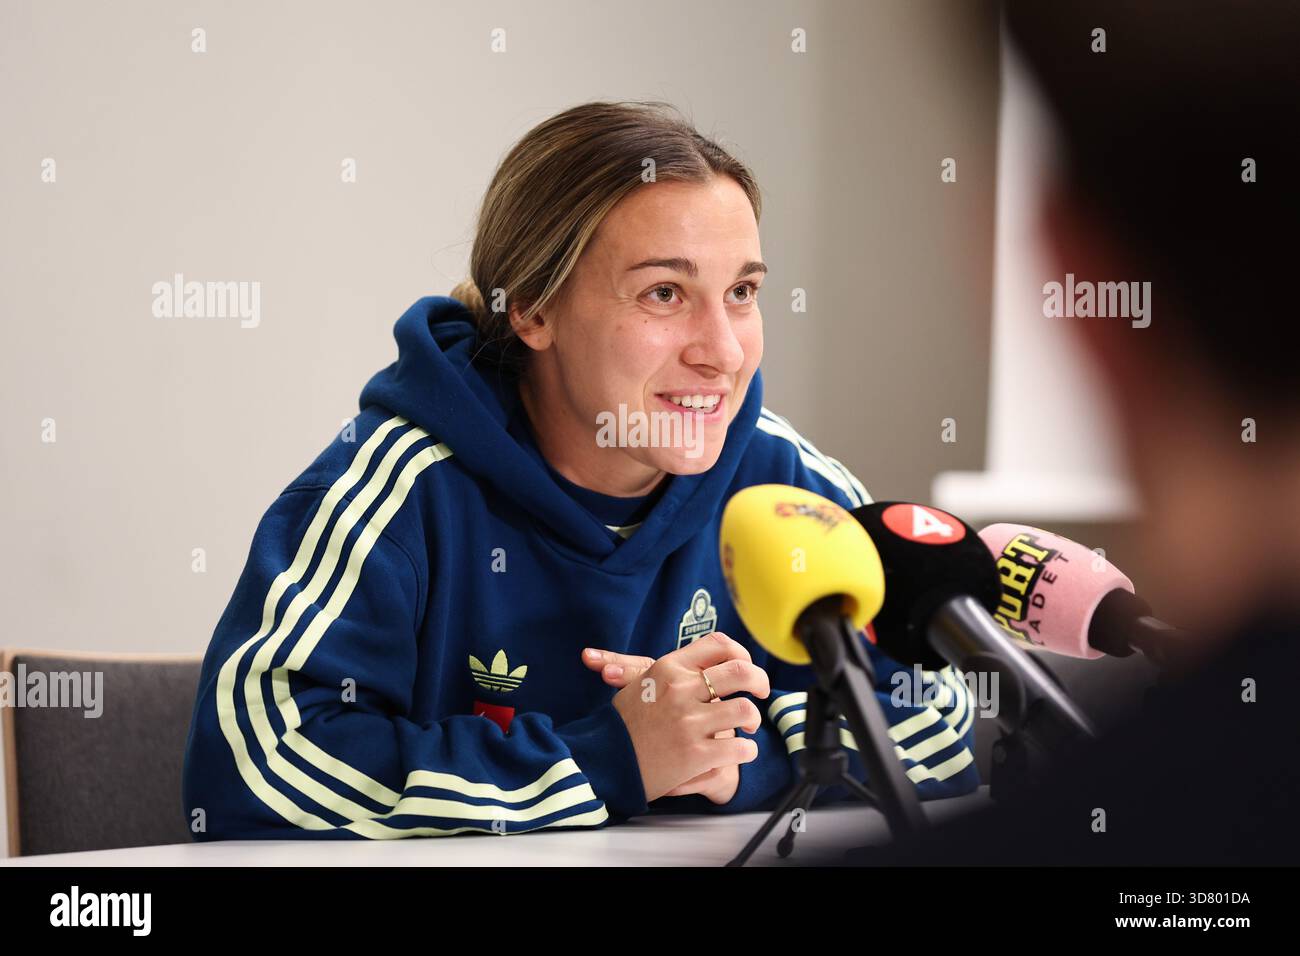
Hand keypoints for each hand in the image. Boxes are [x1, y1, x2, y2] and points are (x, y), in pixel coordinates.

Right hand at [581, 632, 770, 803]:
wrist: (605, 762)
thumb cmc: (625, 723)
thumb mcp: (640, 684)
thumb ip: (673, 669)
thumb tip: (702, 656)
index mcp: (669, 668)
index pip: (718, 645)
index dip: (741, 653)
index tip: (745, 666)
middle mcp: (680, 690)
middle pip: (741, 672)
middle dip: (760, 681)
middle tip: (760, 692)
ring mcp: (688, 723)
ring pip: (745, 709)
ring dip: (753, 719)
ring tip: (748, 727)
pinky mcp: (695, 754)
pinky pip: (739, 748)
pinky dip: (747, 751)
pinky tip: (740, 753)